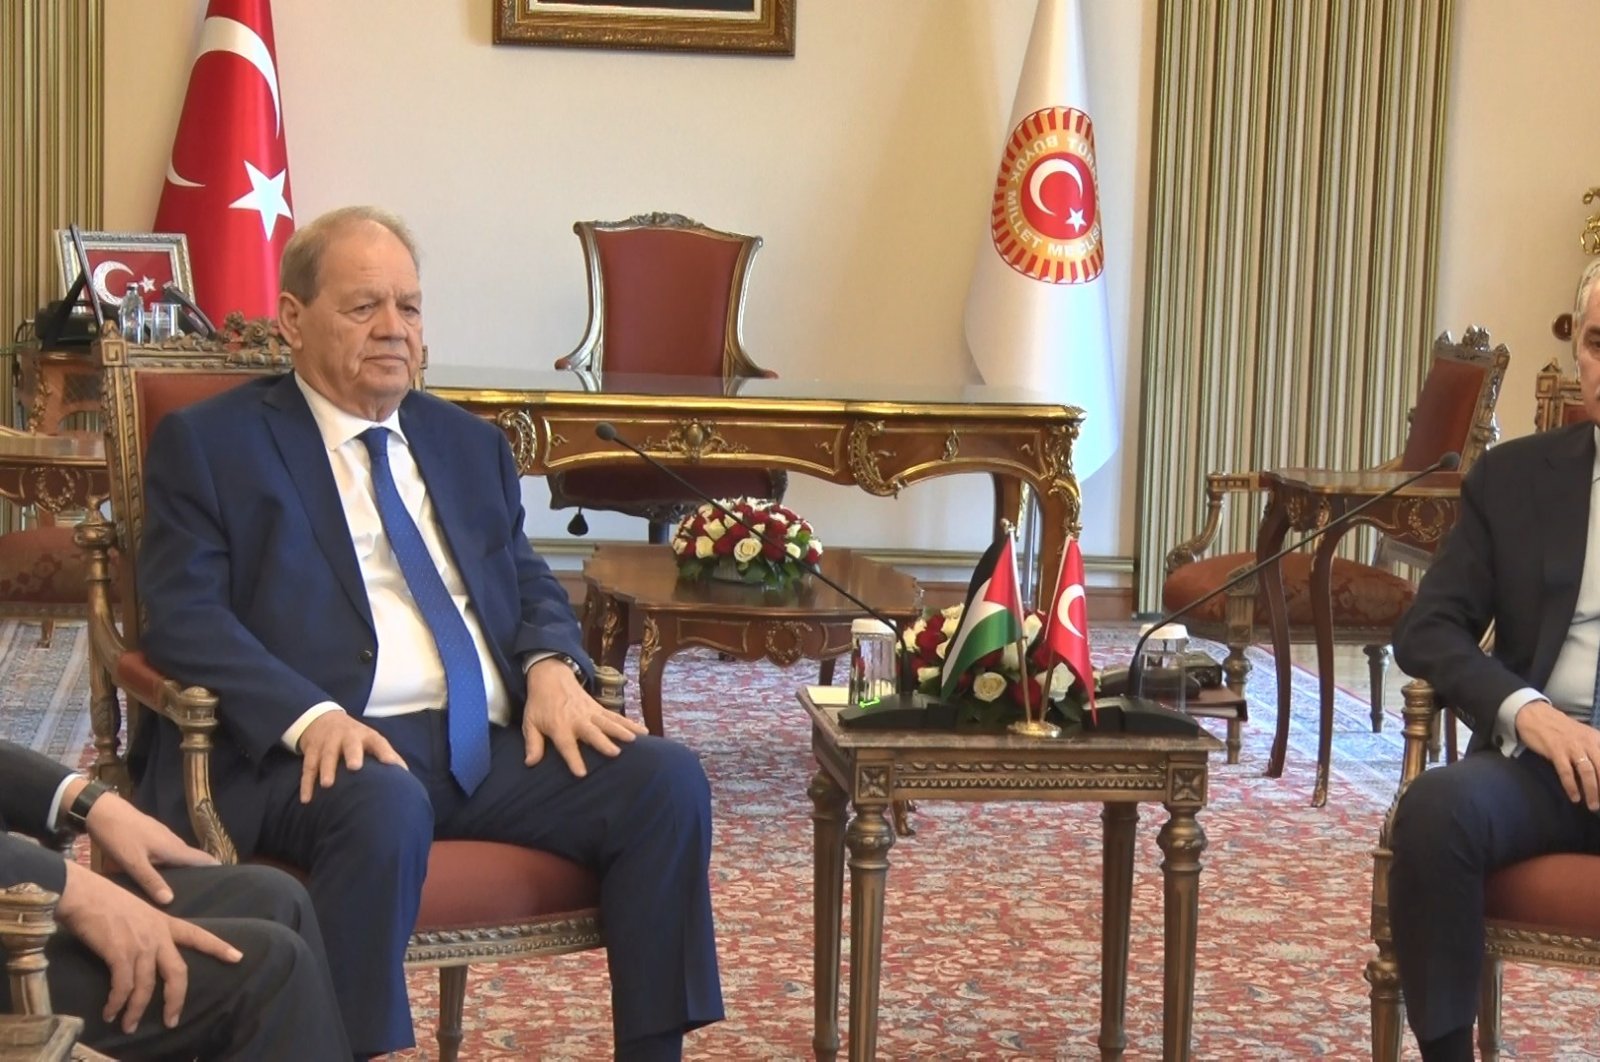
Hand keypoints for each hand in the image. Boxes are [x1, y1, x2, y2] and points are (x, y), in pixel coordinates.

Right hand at [55, 860, 240, 1032]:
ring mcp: (140, 944)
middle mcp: (158, 934)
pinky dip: (117, 1004)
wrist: (83, 893)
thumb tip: (144, 951)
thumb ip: (147, 930)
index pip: (199, 935)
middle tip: (172, 1021)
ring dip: (136, 1010)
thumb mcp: (138, 910)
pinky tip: (110, 1013)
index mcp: (164, 921)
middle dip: (176, 1000)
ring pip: (147, 986)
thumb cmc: (104, 899)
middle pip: (178, 972)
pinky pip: (123, 987)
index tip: (238, 957)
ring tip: (128, 1026)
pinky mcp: (120, 953)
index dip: (219, 947)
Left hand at [76, 787, 217, 905]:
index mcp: (173, 848)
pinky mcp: (152, 836)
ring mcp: (163, 837)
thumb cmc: (119, 836)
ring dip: (184, 870)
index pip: (204, 859)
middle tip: (203, 895)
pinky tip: (160, 874)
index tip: (226, 885)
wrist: (103, 810)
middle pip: (193, 860)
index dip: (216, 870)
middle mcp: (173, 842)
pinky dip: (170, 864)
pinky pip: (168, 853)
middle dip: (200, 875)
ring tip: (183, 889)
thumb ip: (150, 881)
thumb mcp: (132, 862)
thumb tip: (170, 900)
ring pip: (179, 856)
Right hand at [297, 711, 406, 802]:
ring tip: (327, 785)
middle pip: (350, 744)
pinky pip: (308, 768)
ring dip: (326, 770)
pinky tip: (307, 799)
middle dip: (352, 754)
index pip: (378, 742)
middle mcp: (346, 737)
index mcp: (366, 736)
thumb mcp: (371, 741)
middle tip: (355, 767)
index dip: (385, 752)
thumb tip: (406, 775)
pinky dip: (306, 784)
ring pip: (326, 756)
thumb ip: (387, 755)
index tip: (391, 764)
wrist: (323, 719)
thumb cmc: (355, 738)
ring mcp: (327, 743)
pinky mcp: (312, 752)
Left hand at [522, 657, 645, 776]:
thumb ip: (533, 744)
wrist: (551, 677)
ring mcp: (590, 712)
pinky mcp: (599, 708)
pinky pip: (616, 717)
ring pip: (608, 722)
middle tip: (615, 753)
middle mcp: (577, 720)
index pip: (567, 745)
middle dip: (603, 742)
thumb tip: (530, 763)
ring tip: (634, 740)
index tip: (582, 773)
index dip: (574, 759)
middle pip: (592, 732)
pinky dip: (630, 723)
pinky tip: (643, 731)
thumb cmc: (540, 704)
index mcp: (559, 726)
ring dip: (621, 731)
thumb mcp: (530, 723)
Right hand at [1516, 699, 1599, 809]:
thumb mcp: (1585, 736)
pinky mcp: (1556, 751)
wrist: (1536, 715)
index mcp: (1598, 739)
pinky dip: (1571, 786)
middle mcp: (1588, 742)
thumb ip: (1596, 750)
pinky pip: (1566, 772)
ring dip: (1592, 791)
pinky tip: (1574, 797)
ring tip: (1593, 805)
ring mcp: (1572, 747)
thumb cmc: (1561, 729)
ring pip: (1587, 772)